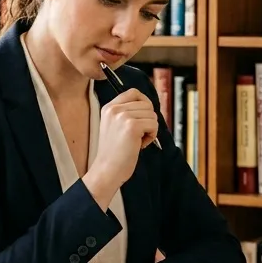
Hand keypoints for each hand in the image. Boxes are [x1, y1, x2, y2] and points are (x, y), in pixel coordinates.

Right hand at [84, 89, 158, 208]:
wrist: (107, 169)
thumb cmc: (114, 152)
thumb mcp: (114, 126)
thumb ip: (127, 113)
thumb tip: (149, 106)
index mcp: (109, 107)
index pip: (134, 92)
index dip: (144, 103)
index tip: (143, 117)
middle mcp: (115, 109)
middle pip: (147, 104)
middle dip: (147, 120)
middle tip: (137, 135)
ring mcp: (123, 116)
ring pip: (152, 114)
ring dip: (150, 129)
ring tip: (137, 141)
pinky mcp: (132, 126)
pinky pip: (154, 124)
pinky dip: (151, 136)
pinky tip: (140, 145)